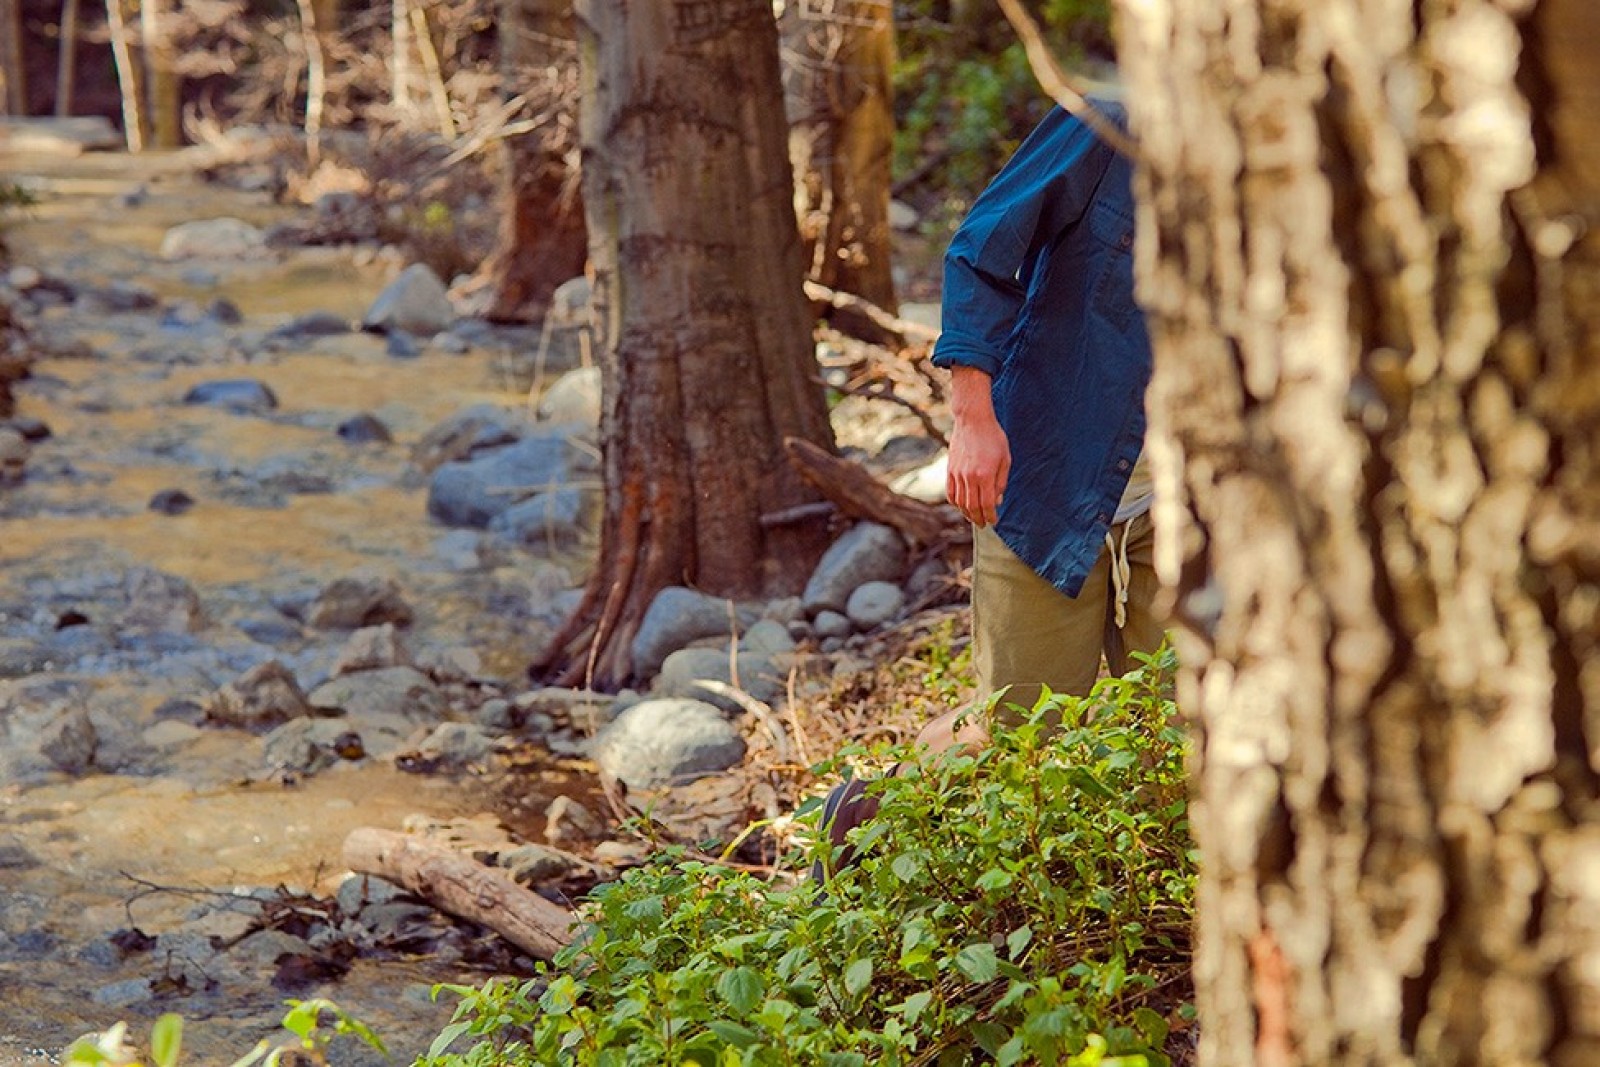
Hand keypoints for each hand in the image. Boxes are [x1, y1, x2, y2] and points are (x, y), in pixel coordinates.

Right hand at [945, 367, 1009, 526]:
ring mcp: (957, 474)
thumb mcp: (1005, 459)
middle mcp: (969, 477)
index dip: (990, 516)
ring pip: (960, 502)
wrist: (973, 420)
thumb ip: (1001, 482)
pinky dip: (955, 503)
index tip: (994, 521)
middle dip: (979, 519)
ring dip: (967, 513)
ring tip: (973, 518)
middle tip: (983, 525)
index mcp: (985, 475)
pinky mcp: (950, 469)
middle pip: (972, 507)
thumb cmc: (993, 437)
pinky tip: (961, 506)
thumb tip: (997, 501)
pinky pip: (950, 492)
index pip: (987, 504)